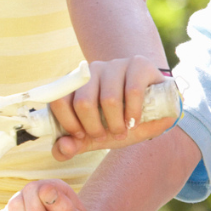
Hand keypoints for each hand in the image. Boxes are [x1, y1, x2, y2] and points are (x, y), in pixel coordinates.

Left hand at [50, 57, 175, 159]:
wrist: (152, 106)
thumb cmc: (117, 120)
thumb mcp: (93, 137)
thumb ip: (74, 146)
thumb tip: (64, 147)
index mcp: (74, 84)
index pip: (58, 100)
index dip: (68, 123)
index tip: (82, 136)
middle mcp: (91, 70)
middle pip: (83, 102)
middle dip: (94, 128)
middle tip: (104, 137)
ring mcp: (115, 65)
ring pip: (109, 98)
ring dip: (116, 124)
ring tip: (122, 132)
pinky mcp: (138, 64)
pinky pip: (133, 91)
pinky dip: (133, 113)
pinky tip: (134, 122)